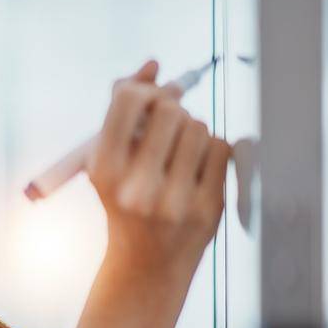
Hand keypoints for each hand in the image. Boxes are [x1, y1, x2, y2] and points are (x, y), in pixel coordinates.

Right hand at [88, 58, 230, 283]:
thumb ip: (123, 110)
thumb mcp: (110, 159)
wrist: (145, 264)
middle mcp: (137, 186)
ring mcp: (174, 199)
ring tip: (180, 154)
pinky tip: (197, 170)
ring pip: (200, 127)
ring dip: (192, 132)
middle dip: (172, 113)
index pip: (130, 100)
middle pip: (171, 111)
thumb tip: (153, 64)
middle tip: (167, 128)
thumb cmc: (125, 200)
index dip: (145, 92)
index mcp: (105, 170)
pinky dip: (211, 151)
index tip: (147, 105)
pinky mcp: (207, 207)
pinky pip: (221, 149)